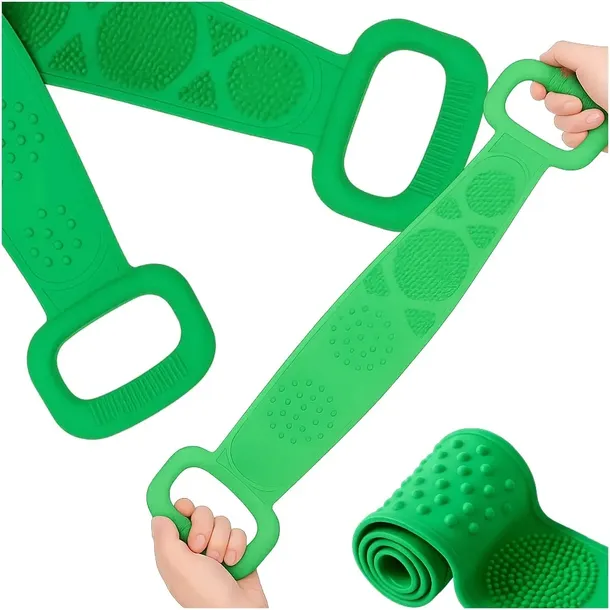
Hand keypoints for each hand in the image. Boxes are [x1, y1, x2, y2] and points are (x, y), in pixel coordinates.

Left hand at [151, 499, 267, 607]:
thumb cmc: (204, 595)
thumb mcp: (177, 565)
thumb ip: (165, 537)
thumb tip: (160, 515)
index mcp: (175, 551)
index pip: (176, 515)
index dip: (182, 508)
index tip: (186, 510)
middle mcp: (195, 548)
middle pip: (201, 513)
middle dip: (204, 527)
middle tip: (200, 548)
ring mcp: (217, 549)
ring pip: (222, 521)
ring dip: (222, 541)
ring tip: (221, 562)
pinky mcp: (237, 551)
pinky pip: (240, 532)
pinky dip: (238, 546)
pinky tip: (235, 563)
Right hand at [531, 42, 607, 150]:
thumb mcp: (592, 58)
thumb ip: (562, 52)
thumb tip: (543, 58)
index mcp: (585, 71)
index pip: (550, 77)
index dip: (540, 85)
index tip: (540, 92)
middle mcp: (585, 92)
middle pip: (550, 102)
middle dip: (561, 105)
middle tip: (579, 102)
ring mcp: (586, 114)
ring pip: (559, 123)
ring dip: (575, 122)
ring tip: (598, 117)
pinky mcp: (589, 136)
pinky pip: (568, 140)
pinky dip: (580, 137)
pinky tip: (596, 131)